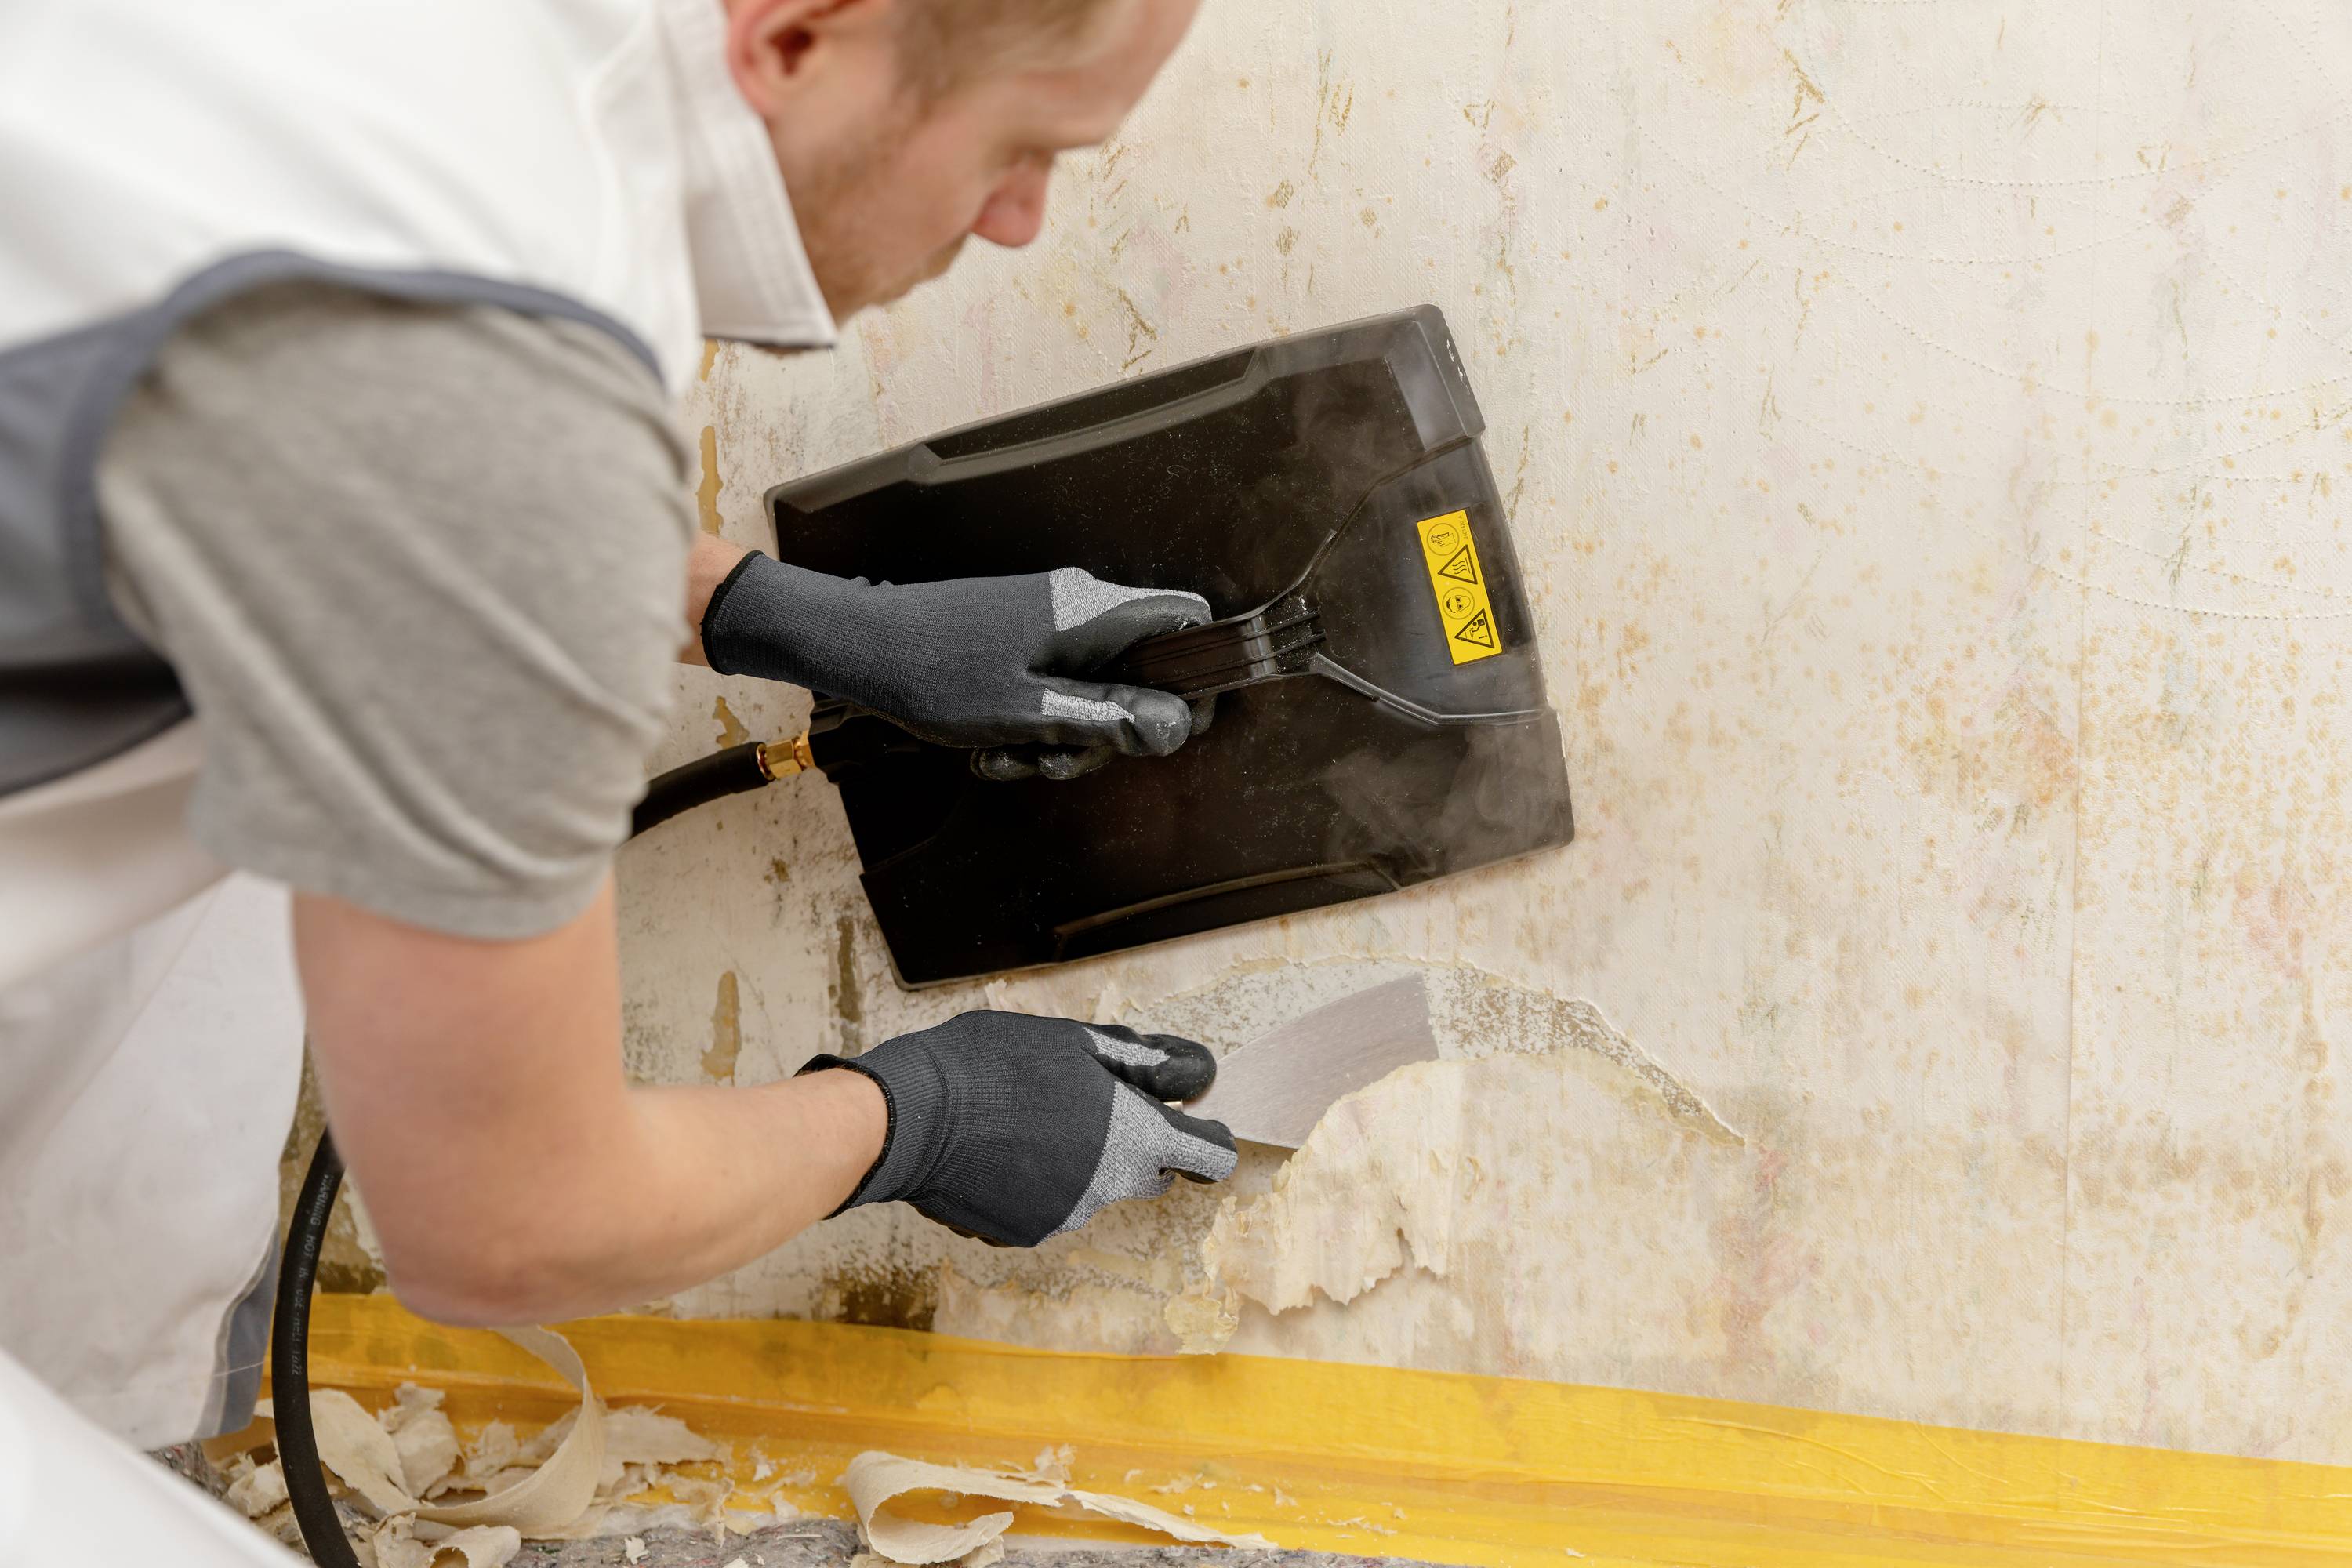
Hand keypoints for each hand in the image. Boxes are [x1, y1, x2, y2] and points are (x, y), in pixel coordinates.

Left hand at [700, 553, 1210, 776]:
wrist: (855, 644)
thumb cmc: (935, 673)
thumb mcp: (1031, 711)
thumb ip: (1111, 717)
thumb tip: (1179, 724)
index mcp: (1092, 611)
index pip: (1186, 623)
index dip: (1195, 681)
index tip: (1168, 730)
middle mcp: (1077, 604)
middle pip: (1139, 671)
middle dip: (1108, 729)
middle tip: (1059, 759)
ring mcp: (1045, 618)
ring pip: (1091, 686)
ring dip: (1061, 735)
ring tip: (1007, 755)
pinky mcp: (1017, 633)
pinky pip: (1052, 682)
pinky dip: (1032, 721)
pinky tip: (989, 745)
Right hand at [801, 1012, 1237, 1246]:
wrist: (913, 1117)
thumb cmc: (995, 1067)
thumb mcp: (1076, 1043)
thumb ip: (1144, 1063)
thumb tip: (1195, 1072)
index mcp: (1135, 1138)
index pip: (1211, 1157)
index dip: (1210, 1137)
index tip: (1197, 1122)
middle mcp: (1110, 1188)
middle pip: (1154, 1174)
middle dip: (1141, 1145)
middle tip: (1099, 1106)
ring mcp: (1066, 1216)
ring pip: (1097, 1188)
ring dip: (1085, 1161)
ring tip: (1035, 1120)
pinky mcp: (1025, 1231)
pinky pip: (1051, 1204)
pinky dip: (1042, 1181)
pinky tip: (1005, 1149)